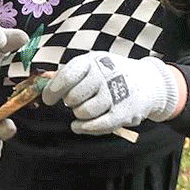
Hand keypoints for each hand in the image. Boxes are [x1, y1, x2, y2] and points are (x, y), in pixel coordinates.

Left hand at [42, 52, 179, 134]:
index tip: (48, 100)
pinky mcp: (124, 112)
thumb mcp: (91, 66)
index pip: (66, 76)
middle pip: (73, 97)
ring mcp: (116, 93)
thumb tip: (40, 82)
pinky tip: (78, 126)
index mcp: (93, 61)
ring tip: (83, 110)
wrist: (148, 83)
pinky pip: (97, 125)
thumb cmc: (111, 75)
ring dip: (79, 115)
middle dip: (70, 102)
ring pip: (84, 112)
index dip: (52, 91)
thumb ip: (67, 75)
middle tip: (75, 101)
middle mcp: (106, 74)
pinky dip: (83, 128)